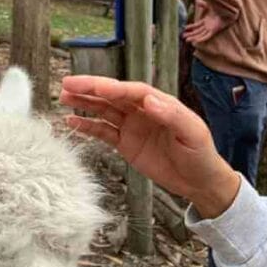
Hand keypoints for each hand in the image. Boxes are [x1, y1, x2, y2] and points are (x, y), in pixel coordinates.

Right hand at [60, 76, 240, 217]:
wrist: (200, 182)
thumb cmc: (201, 155)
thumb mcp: (192, 134)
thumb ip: (173, 116)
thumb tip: (151, 101)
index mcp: (161, 104)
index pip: (133, 91)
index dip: (113, 88)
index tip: (95, 87)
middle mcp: (144, 111)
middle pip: (114, 96)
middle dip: (91, 89)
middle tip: (68, 84)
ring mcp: (133, 127)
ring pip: (105, 111)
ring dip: (85, 104)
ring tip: (64, 97)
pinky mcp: (127, 144)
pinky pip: (104, 132)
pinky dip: (88, 126)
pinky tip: (72, 121)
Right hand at [182, 0, 227, 44]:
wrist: (228, 11)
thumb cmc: (221, 8)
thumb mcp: (209, 6)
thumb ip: (203, 4)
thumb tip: (197, 1)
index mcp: (207, 21)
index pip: (197, 25)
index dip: (191, 27)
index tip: (184, 28)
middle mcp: (208, 26)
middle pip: (197, 32)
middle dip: (190, 34)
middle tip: (183, 37)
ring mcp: (211, 29)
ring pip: (200, 35)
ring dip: (193, 38)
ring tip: (187, 40)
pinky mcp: (214, 31)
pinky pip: (206, 37)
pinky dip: (200, 39)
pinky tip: (195, 41)